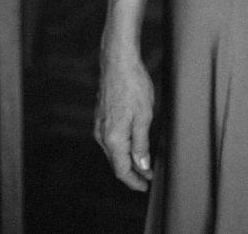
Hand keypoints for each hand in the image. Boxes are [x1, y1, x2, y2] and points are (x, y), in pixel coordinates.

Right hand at [94, 53, 154, 191]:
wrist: (118, 62)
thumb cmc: (133, 85)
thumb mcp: (144, 116)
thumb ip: (141, 143)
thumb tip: (141, 165)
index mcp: (113, 138)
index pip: (121, 170)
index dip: (134, 181)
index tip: (145, 186)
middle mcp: (102, 135)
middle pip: (116, 162)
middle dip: (132, 172)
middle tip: (148, 176)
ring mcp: (100, 125)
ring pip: (113, 151)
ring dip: (127, 159)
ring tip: (143, 163)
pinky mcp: (101, 116)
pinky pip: (111, 139)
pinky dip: (122, 146)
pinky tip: (132, 143)